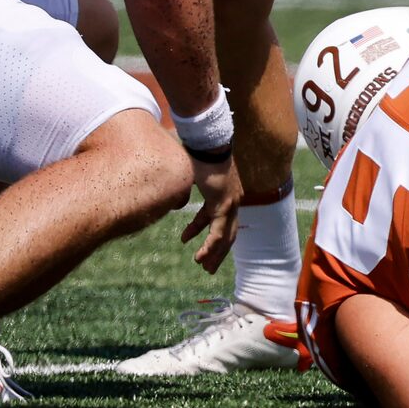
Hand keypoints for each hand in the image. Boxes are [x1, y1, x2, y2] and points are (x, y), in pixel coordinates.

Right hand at [180, 152, 240, 272]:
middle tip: (206, 266)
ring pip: (225, 236)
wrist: (206, 141)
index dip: (203, 233)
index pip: (216, 220)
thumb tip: (176, 202)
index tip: (186, 240)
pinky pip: (218, 232)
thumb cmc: (196, 153)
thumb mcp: (188, 176)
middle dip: (216, 250)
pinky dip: (210, 246)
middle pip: (227, 232)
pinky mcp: (224, 204)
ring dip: (213, 253)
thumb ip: (183, 189)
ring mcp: (231, 202)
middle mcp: (232, 200)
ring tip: (202, 266)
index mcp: (225, 194)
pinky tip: (200, 257)